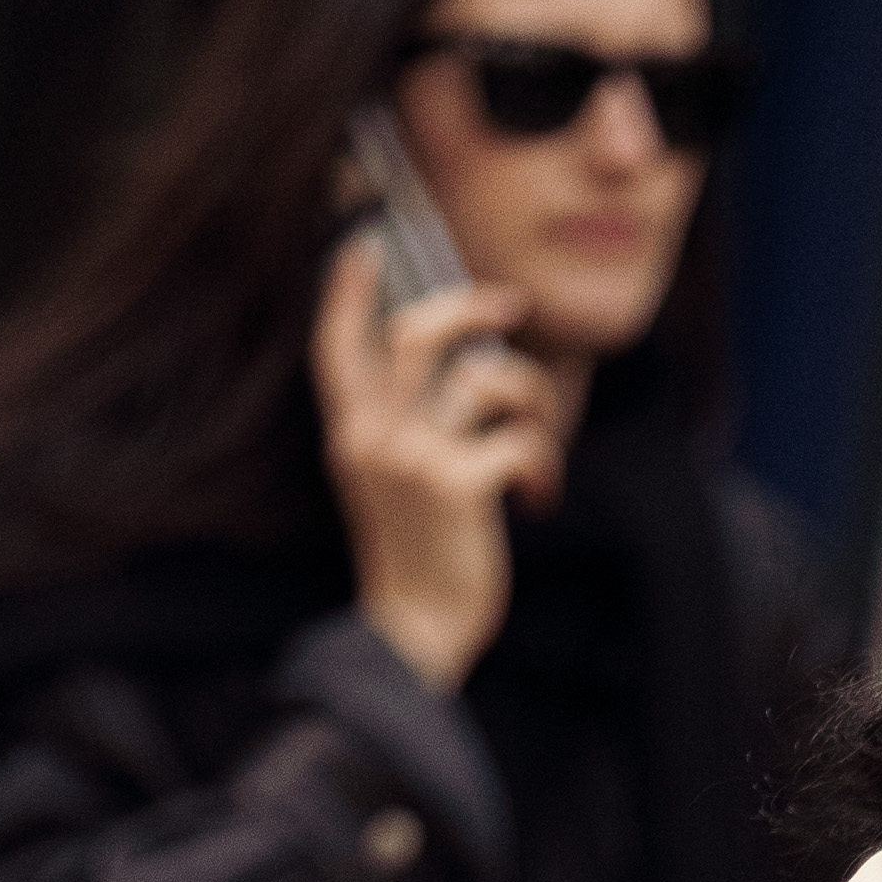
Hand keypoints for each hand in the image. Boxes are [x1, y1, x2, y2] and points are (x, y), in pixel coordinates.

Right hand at [311, 230, 560, 692]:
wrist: (414, 635)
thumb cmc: (415, 563)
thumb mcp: (388, 487)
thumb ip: (402, 430)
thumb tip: (461, 372)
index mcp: (350, 436)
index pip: (337, 349)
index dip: (347, 294)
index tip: (360, 246)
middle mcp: (373, 437)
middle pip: (420, 333)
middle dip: (472, 307)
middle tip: (511, 306)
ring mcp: (413, 457)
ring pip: (487, 379)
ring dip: (531, 401)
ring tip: (534, 446)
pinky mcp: (458, 485)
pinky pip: (523, 439)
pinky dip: (544, 466)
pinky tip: (538, 500)